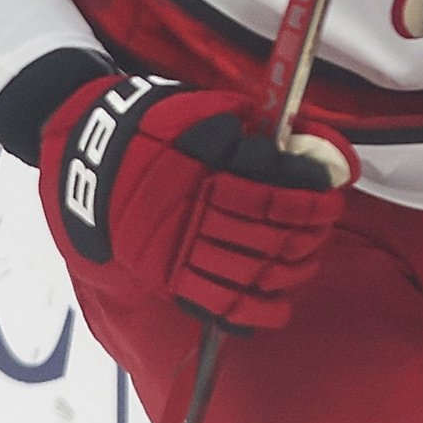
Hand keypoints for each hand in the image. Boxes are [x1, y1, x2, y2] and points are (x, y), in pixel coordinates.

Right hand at [37, 73, 353, 331]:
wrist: (91, 162)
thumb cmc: (156, 129)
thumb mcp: (205, 112)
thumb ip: (254, 129)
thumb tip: (309, 144)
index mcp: (204, 174)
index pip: (273, 195)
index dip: (310, 199)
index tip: (331, 194)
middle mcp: (193, 216)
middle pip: (266, 236)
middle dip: (307, 233)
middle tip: (325, 225)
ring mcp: (179, 251)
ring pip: (247, 271)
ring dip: (288, 269)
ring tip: (308, 259)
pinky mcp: (166, 277)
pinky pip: (214, 303)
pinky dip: (252, 311)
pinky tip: (279, 308)